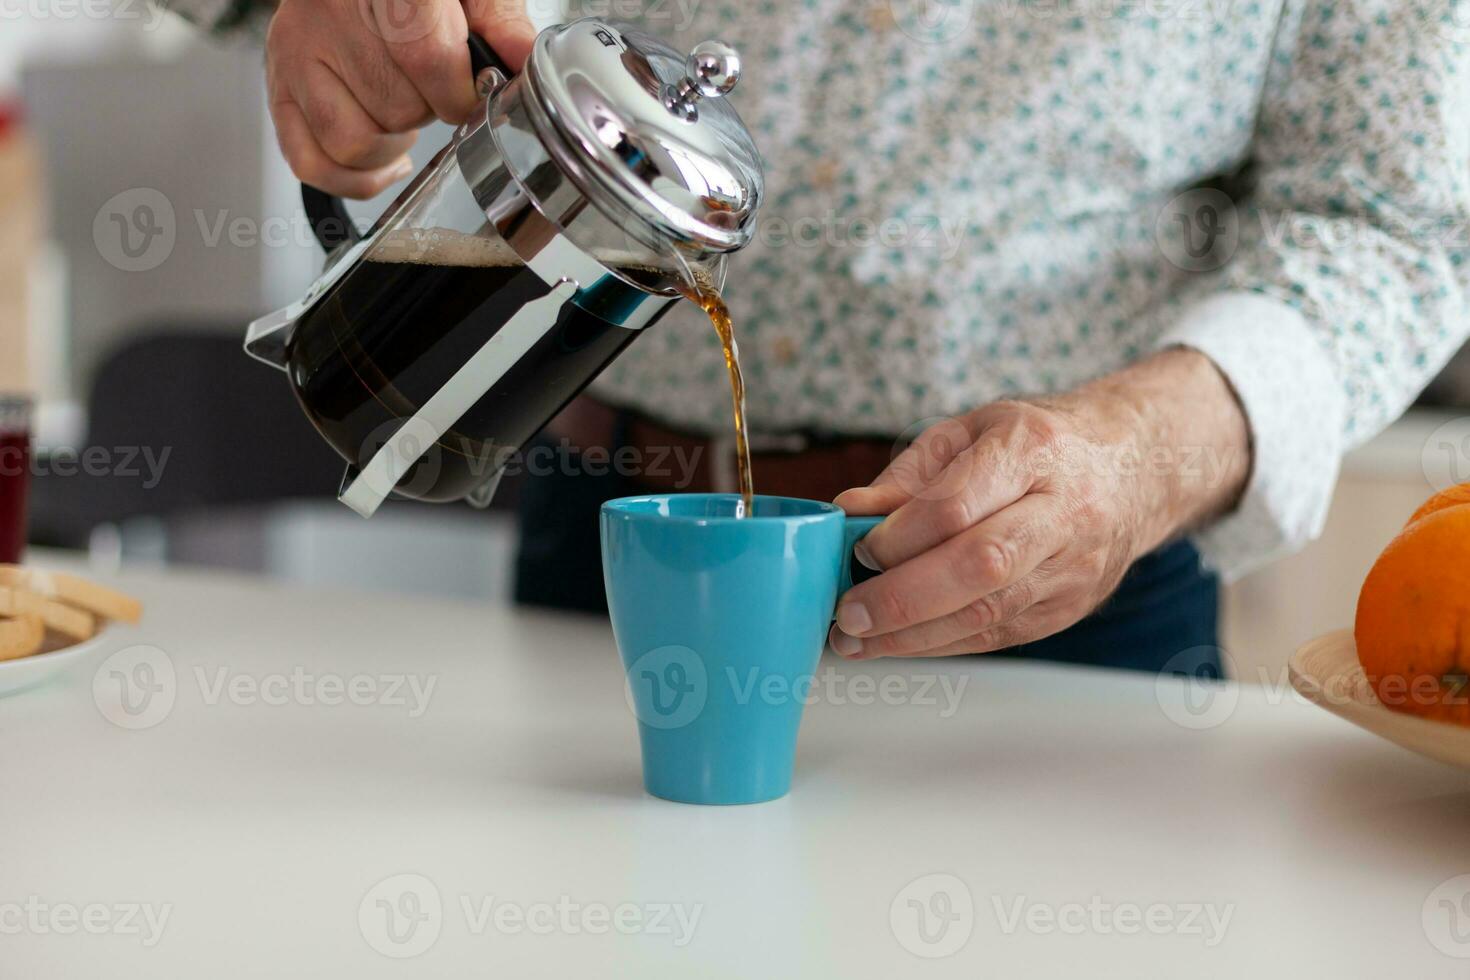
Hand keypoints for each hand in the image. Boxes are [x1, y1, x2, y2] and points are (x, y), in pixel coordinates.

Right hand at [266, 0, 534, 197]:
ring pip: (353, 142)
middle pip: (395, 107)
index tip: (473, 91)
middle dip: (428, 111)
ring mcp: (296, 51)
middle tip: (433, 87)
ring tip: (405, 110)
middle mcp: (327, 13)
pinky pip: (311, 162)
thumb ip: (500, 22)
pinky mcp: (279, 85)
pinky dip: (356, 177)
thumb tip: (528, 66)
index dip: (459, 91)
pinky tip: (386, 156)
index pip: (423, 55)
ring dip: (392, 142)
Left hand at [827, 349, 1250, 658]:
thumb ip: (908, 476)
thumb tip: (849, 512)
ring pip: (988, 613)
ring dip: (911, 635)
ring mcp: (1072, 567)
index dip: (901, 536)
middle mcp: (1061, 512)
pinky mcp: (1068, 607)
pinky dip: (939, 643)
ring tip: (852, 640)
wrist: (1133, 469)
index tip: (859, 548)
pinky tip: (895, 642)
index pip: (959, 505)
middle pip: (980, 566)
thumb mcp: (971, 432)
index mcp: (1031, 451)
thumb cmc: (1038, 446)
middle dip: (903, 598)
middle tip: (847, 614)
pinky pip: (996, 635)